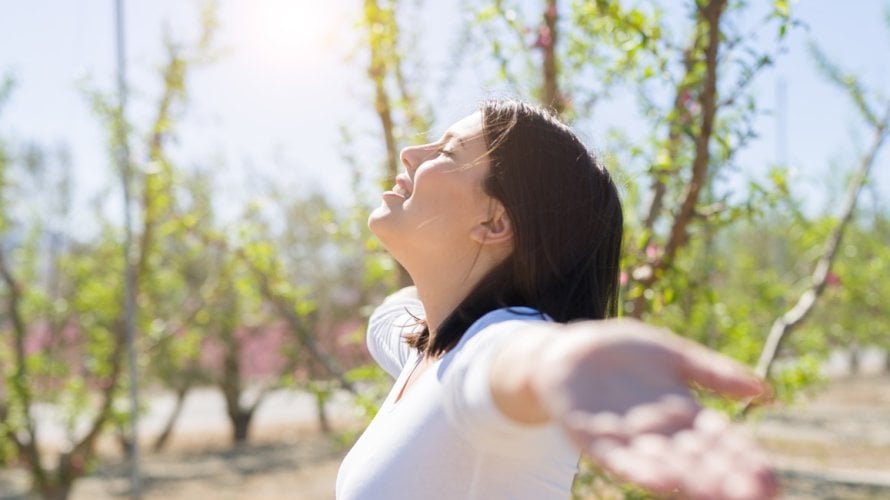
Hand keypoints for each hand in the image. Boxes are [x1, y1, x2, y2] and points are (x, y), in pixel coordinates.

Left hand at [532, 319, 775, 499]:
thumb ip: (713, 373)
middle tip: (757, 494)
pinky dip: (641, 470)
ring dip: (690, 480)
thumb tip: (764, 391)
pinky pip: (620, 459)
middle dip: (726, 477)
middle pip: (699, 459)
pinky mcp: (594, 439)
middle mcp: (660, 433)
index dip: (745, 459)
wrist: (566, 350)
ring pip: (665, 465)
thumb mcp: (673, 356)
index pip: (722, 441)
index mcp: (683, 414)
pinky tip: (660, 481)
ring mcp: (628, 439)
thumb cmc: (622, 353)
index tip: (770, 478)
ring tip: (716, 494)